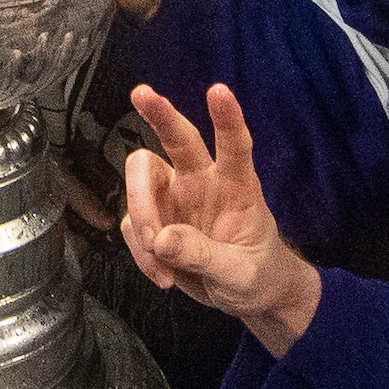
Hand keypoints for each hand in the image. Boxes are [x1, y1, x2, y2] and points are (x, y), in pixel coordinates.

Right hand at [116, 84, 320, 355]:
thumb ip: (204, 256)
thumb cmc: (257, 275)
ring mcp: (175, 197)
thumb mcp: (239, 274)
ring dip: (141, 216)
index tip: (219, 90)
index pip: (235, 146)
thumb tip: (162, 239)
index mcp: (237, 186)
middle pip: (177, 138)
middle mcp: (203, 181)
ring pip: (141, 178)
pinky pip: (131, 224)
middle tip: (141, 93)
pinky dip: (139, 251)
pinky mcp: (154, 219)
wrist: (247, 298)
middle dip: (159, 114)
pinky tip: (162, 276)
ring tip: (161, 260)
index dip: (227, 118)